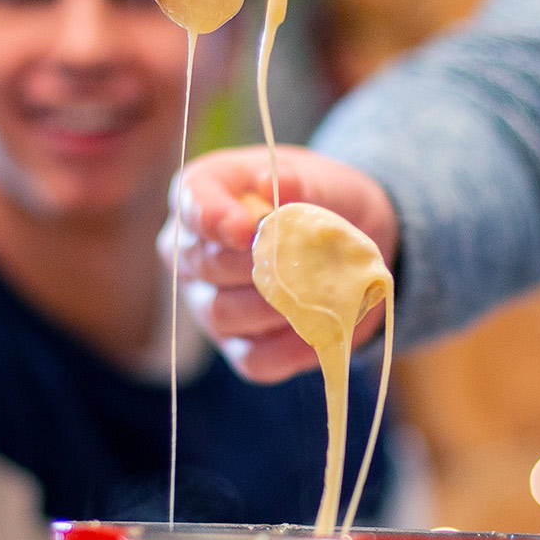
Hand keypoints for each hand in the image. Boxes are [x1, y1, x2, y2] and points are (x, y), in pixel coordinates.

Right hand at [166, 146, 399, 381]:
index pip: (191, 205)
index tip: (245, 229)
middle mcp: (192, 253)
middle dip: (256, 263)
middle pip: (205, 265)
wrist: (348, 239)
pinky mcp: (237, 347)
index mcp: (203, 194)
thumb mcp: (320, 180)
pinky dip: (290, 349)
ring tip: (319, 291)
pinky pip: (252, 359)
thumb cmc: (321, 199)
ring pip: (223, 314)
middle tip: (302, 258)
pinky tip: (322, 330)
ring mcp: (208, 304)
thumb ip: (300, 181)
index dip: (213, 219)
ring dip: (274, 306)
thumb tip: (275, 184)